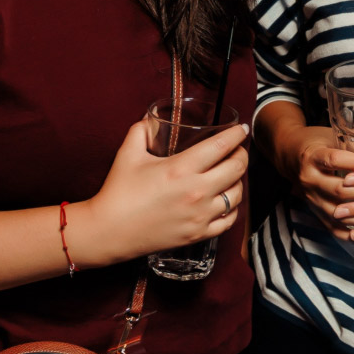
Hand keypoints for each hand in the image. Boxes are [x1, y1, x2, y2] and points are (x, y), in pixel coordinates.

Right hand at [69, 119, 249, 266]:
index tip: (241, 129)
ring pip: (237, 194)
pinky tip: (226, 201)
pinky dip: (232, 208)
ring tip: (232, 174)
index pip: (221, 146)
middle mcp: (196, 191)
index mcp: (181, 168)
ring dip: (238, 181)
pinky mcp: (198, 234)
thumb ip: (141, 131)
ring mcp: (200, 215)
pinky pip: (229, 221)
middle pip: (236, 168)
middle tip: (238, 149)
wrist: (111, 231)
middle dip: (242, 154)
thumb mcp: (128, 154)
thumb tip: (150, 119)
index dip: (236, 135)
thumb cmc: (119, 192)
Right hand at [279, 124, 353, 228]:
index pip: (335, 161)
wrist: (290, 157)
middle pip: (340, 191)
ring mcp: (311, 199)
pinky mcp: (315, 213)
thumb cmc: (317, 143)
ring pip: (340, 214)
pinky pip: (334, 230)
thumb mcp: (333, 136)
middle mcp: (309, 180)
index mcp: (312, 157)